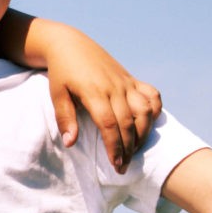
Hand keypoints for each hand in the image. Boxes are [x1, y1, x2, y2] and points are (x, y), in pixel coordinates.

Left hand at [46, 48, 161, 173]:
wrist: (71, 45)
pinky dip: (155, 110)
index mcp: (94, 92)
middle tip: (123, 167)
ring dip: (143, 133)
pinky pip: (152, 95)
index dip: (115, 147)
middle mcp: (115, 88)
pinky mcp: (132, 79)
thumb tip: (70, 144)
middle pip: (129, 123)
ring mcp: (126, 82)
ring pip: (145, 110)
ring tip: (134, 150)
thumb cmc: (61, 72)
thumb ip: (64, 118)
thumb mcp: (56, 94)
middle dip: (128, 148)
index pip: (110, 125)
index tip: (116, 165)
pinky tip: (147, 124)